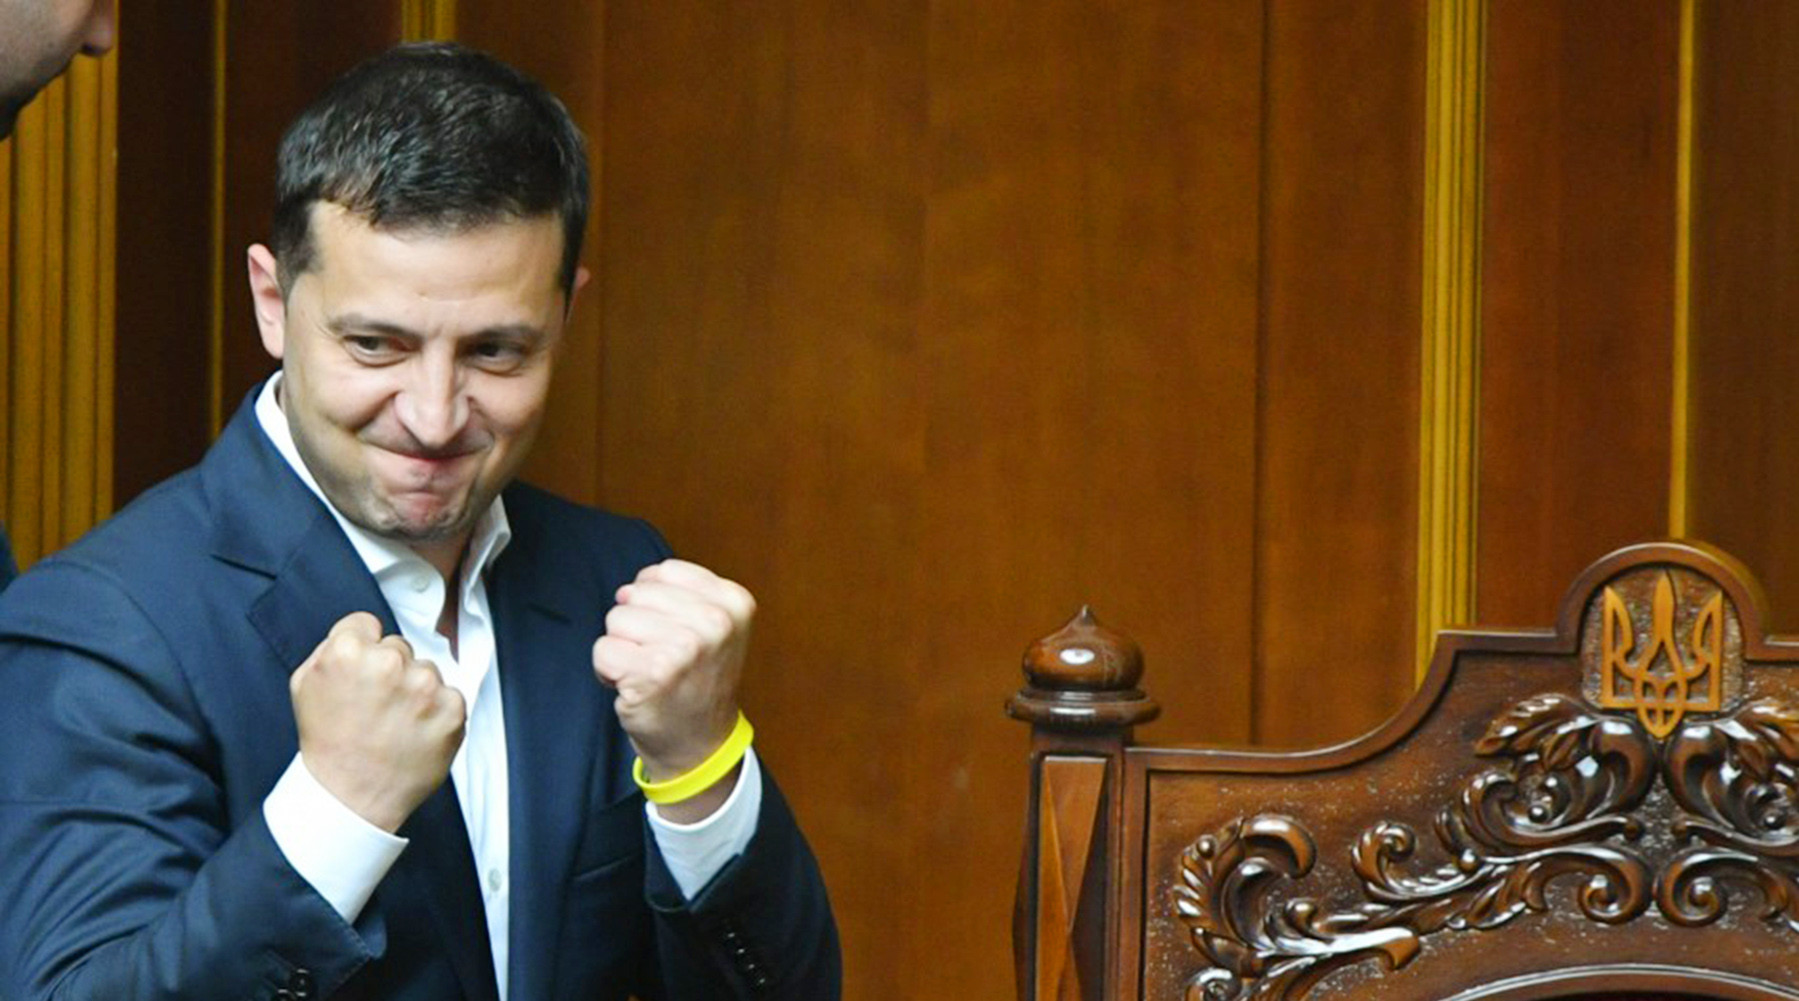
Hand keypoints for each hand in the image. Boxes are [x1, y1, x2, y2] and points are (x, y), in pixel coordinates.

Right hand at [290, 612, 465, 832]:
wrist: (350, 798)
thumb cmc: (328, 745)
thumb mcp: (305, 684)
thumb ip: (330, 647)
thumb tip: (360, 630)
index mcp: (348, 651)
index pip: (366, 624)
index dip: (362, 648)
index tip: (361, 672)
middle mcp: (390, 662)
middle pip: (399, 647)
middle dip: (390, 671)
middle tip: (375, 707)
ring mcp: (425, 686)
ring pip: (426, 671)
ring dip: (416, 692)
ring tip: (394, 724)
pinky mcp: (452, 709)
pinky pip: (450, 696)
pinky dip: (437, 713)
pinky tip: (414, 734)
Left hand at [592, 559, 753, 794]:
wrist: (700, 743)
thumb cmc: (698, 680)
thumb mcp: (715, 625)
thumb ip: (678, 592)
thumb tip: (626, 591)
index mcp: (734, 602)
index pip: (664, 572)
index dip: (657, 601)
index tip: (676, 631)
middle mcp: (716, 622)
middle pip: (637, 594)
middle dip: (638, 624)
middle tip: (662, 656)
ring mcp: (686, 647)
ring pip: (617, 618)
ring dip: (623, 647)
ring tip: (649, 670)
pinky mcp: (654, 673)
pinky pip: (603, 650)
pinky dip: (608, 670)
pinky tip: (634, 686)